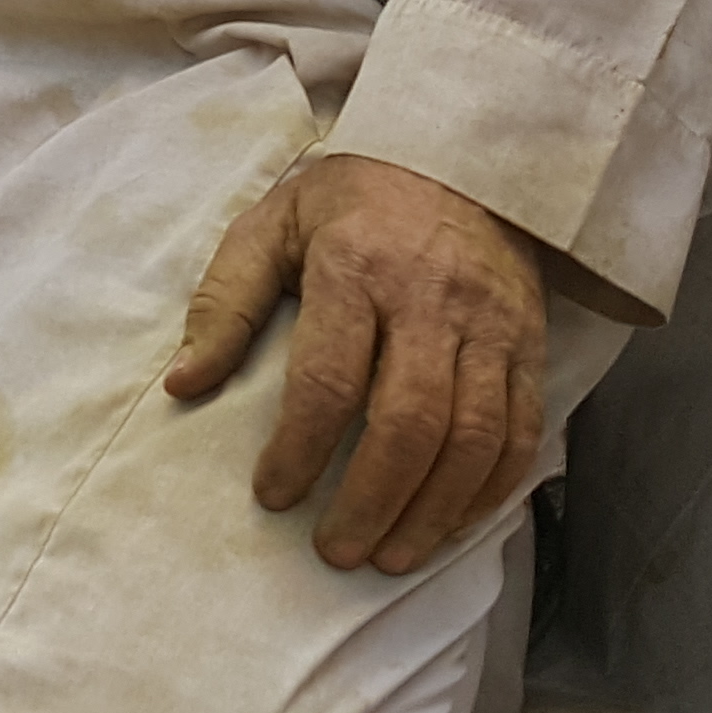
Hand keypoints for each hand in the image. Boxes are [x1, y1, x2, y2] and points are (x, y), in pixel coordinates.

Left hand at [166, 151, 549, 575]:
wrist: (457, 157)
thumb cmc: (348, 203)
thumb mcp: (270, 228)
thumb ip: (225, 304)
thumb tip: (182, 385)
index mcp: (355, 267)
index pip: (329, 377)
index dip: (299, 449)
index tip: (274, 497)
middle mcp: (430, 299)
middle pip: (409, 420)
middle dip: (371, 499)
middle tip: (337, 551)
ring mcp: (490, 324)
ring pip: (472, 436)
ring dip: (433, 510)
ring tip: (391, 555)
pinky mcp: (529, 342)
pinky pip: (520, 430)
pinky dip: (489, 489)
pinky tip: (451, 522)